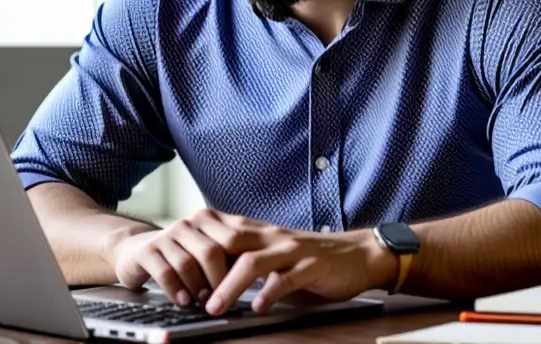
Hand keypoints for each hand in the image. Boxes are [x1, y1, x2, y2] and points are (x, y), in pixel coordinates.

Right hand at [106, 218, 231, 305]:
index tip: (243, 285)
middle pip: (210, 252)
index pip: (230, 240)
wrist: (137, 250)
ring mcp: (165, 236)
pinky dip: (176, 289)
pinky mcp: (147, 250)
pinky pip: (165, 272)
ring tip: (203, 302)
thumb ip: (226, 256)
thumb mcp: (204, 250)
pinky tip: (183, 301)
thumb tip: (251, 276)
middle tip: (222, 298)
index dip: (238, 265)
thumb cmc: (181, 255)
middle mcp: (186, 224)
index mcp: (206, 220)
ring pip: (187, 263)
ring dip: (197, 286)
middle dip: (218, 279)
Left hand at [186, 209, 398, 315]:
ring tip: (215, 307)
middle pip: (229, 244)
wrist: (358, 254)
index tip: (182, 279)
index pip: (219, 233)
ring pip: (253, 262)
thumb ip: (245, 258)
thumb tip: (210, 277)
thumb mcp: (274, 254)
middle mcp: (272, 237)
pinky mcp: (312, 266)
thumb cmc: (312, 258)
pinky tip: (258, 307)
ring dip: (230, 286)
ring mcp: (293, 250)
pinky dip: (269, 293)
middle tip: (189, 297)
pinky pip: (287, 278)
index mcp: (259, 232)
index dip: (197, 253)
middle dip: (205, 270)